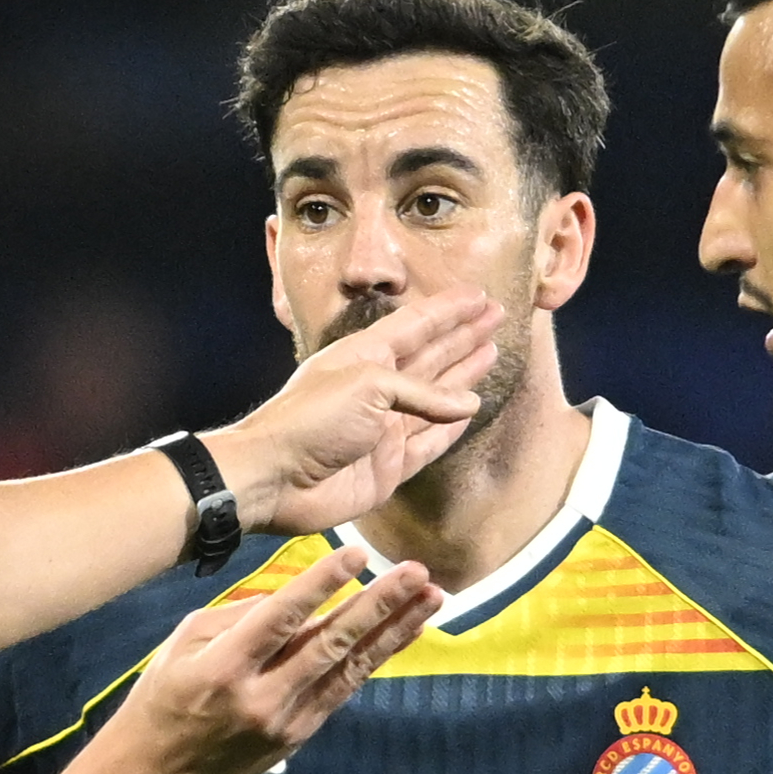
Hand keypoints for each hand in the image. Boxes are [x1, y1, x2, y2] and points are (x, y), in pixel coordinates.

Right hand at [103, 543, 442, 773]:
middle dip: (378, 604)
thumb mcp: (181, 645)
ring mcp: (283, 723)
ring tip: (431, 597)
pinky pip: (343, 690)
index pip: (280, 618)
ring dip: (393, 630)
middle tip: (417, 572)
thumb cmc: (161, 699)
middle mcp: (258, 699)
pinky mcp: (297, 737)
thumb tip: (294, 598)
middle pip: (329, 644)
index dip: (321, 584)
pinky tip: (405, 633)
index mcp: (222, 669)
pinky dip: (375, 659)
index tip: (358, 552)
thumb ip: (237, 616)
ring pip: (348, 668)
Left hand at [208, 292, 501, 531]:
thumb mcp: (367, 385)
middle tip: (497, 316)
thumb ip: (422, 392)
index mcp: (364, 357)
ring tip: (490, 351)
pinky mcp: (387, 467)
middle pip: (430, 355)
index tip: (479, 295)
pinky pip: (428, 443)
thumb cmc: (310, 420)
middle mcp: (376, 389)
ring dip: (462, 375)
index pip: (415, 325)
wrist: (275, 479)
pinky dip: (450, 427)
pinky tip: (470, 409)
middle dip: (462, 336)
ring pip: (435, 398)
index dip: (448, 310)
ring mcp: (382, 429)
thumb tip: (468, 405)